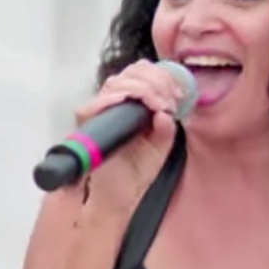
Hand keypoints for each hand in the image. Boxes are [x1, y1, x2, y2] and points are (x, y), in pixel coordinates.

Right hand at [72, 59, 184, 217]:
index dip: (162, 76)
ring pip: (119, 81)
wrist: (116, 197)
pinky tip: (143, 104)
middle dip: (158, 81)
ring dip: (146, 87)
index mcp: (130, 105)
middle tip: (172, 99)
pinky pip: (103, 99)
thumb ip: (166, 127)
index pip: (142, 73)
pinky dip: (124, 96)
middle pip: (132, 71)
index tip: (179, 93)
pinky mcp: (88, 120)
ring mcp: (99, 110)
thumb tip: (165, 111)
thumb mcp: (160, 147)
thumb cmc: (134, 173)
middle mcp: (113, 103)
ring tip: (161, 104)